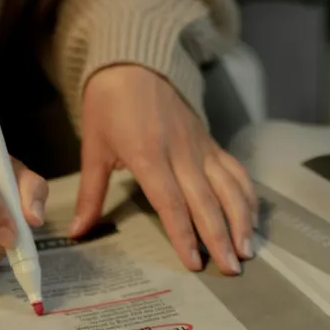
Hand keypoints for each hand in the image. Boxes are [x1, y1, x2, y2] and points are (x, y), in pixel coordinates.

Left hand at [74, 64, 257, 274]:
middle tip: (232, 269)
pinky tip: (253, 218)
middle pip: (206, 201)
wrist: (134, 60)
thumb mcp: (93, 148)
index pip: (171, 203)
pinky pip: (235, 171)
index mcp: (148, 156)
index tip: (194, 262)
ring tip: (248, 250)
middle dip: (221, 238)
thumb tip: (77, 231)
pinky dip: (247, 195)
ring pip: (229, 187)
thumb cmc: (109, 104)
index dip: (184, 234)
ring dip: (241, 219)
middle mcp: (181, 153)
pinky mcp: (211, 142)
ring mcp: (200, 147)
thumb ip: (91, 194)